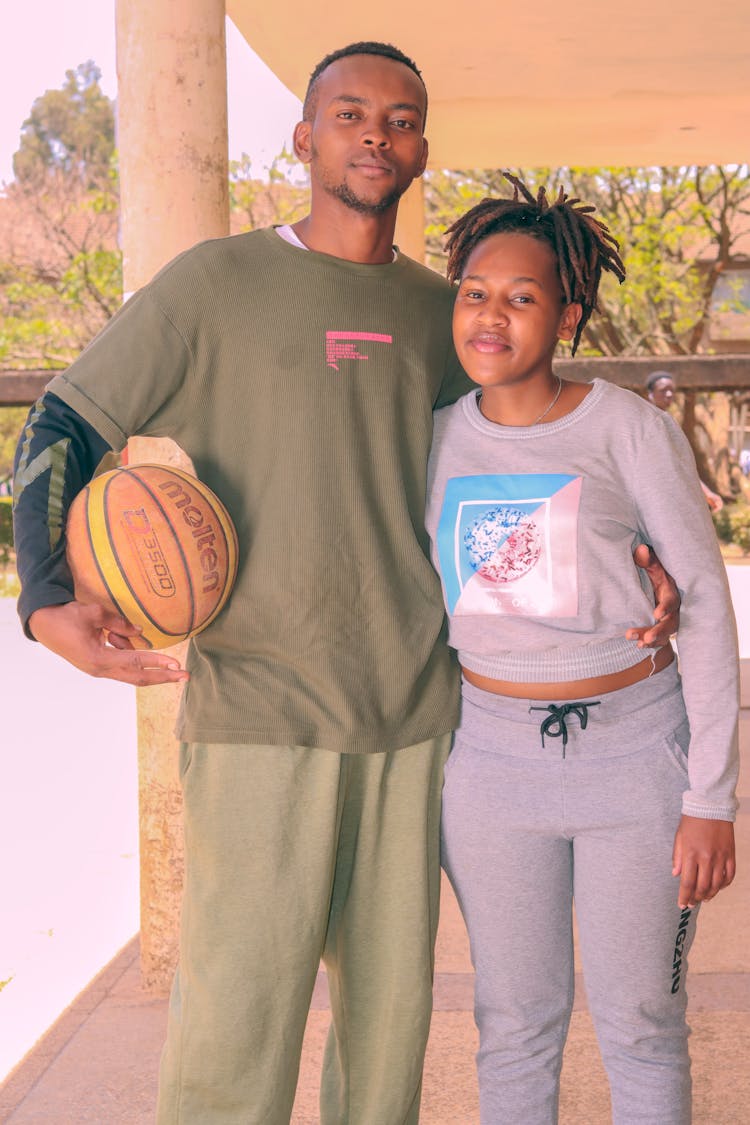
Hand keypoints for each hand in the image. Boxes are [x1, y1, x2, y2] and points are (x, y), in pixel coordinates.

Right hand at [28, 602, 188, 685]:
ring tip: (148, 651)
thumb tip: (139, 631)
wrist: (44, 625)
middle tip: (186, 676)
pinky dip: (130, 655)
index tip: (176, 664)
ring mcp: (99, 670)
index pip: (135, 662)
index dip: (157, 662)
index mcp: (98, 658)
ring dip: (148, 666)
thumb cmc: (67, 617)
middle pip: (138, 677)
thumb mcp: (94, 614)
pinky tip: (122, 641)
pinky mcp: (98, 666)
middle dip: (163, 677)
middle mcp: (100, 669)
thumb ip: (118, 622)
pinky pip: (122, 664)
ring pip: (131, 673)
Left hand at [626, 544, 680, 646]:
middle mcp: (672, 607)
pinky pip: (659, 639)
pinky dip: (651, 644)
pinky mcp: (662, 627)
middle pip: (672, 622)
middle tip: (647, 638)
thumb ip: (646, 559)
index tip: (656, 614)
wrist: (652, 581)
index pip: (672, 600)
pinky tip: (639, 647)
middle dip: (660, 631)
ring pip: (665, 633)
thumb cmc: (651, 571)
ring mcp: (668, 619)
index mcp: (670, 590)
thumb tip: (642, 550)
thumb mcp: (649, 564)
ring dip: (652, 639)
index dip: (666, 607)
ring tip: (638, 643)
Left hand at [672, 816, 734, 908]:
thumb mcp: (679, 837)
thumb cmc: (691, 820)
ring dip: (710, 894)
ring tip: (703, 898)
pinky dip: (724, 884)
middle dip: (696, 898)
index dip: (684, 896)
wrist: (710, 805)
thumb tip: (675, 874)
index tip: (682, 904)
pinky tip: (718, 887)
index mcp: (691, 854)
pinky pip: (729, 875)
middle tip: (692, 903)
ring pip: (717, 884)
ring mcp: (720, 857)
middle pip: (702, 886)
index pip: (687, 882)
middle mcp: (706, 858)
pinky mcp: (730, 854)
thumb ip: (677, 857)